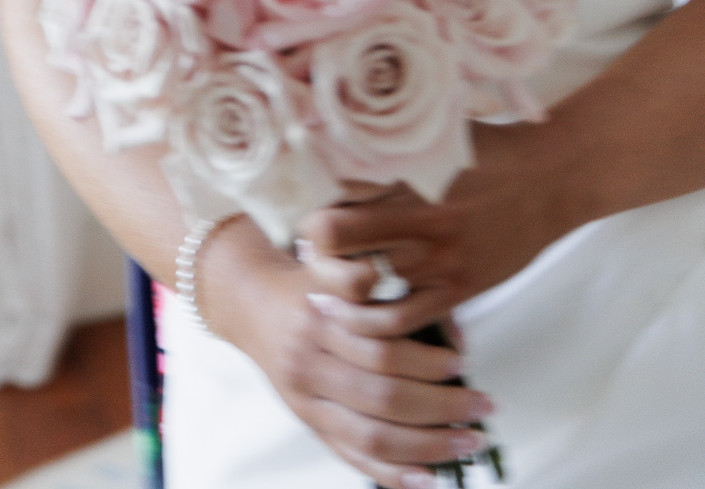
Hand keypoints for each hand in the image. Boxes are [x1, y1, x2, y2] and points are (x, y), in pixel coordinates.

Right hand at [204, 230, 495, 488]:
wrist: (250, 304)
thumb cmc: (305, 283)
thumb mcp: (330, 266)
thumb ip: (369, 284)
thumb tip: (432, 314)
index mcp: (318, 320)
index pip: (380, 350)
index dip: (425, 362)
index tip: (461, 362)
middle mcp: (309, 364)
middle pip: (382, 398)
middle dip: (441, 408)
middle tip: (482, 407)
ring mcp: (307, 401)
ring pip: (372, 436)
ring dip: (428, 445)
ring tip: (468, 441)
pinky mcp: (309, 423)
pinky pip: (353, 457)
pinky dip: (392, 474)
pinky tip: (428, 477)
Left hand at [295, 121, 570, 338]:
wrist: (551, 180)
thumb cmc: (490, 151)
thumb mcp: (438, 134)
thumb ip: (392, 142)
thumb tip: (337, 138)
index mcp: (407, 170)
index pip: (335, 186)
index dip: (312, 196)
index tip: (305, 205)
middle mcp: (417, 214)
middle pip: (335, 235)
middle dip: (313, 243)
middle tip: (309, 246)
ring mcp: (438, 256)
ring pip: (362, 282)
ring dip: (335, 285)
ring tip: (322, 284)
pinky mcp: (458, 288)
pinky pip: (401, 320)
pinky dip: (372, 326)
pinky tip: (356, 319)